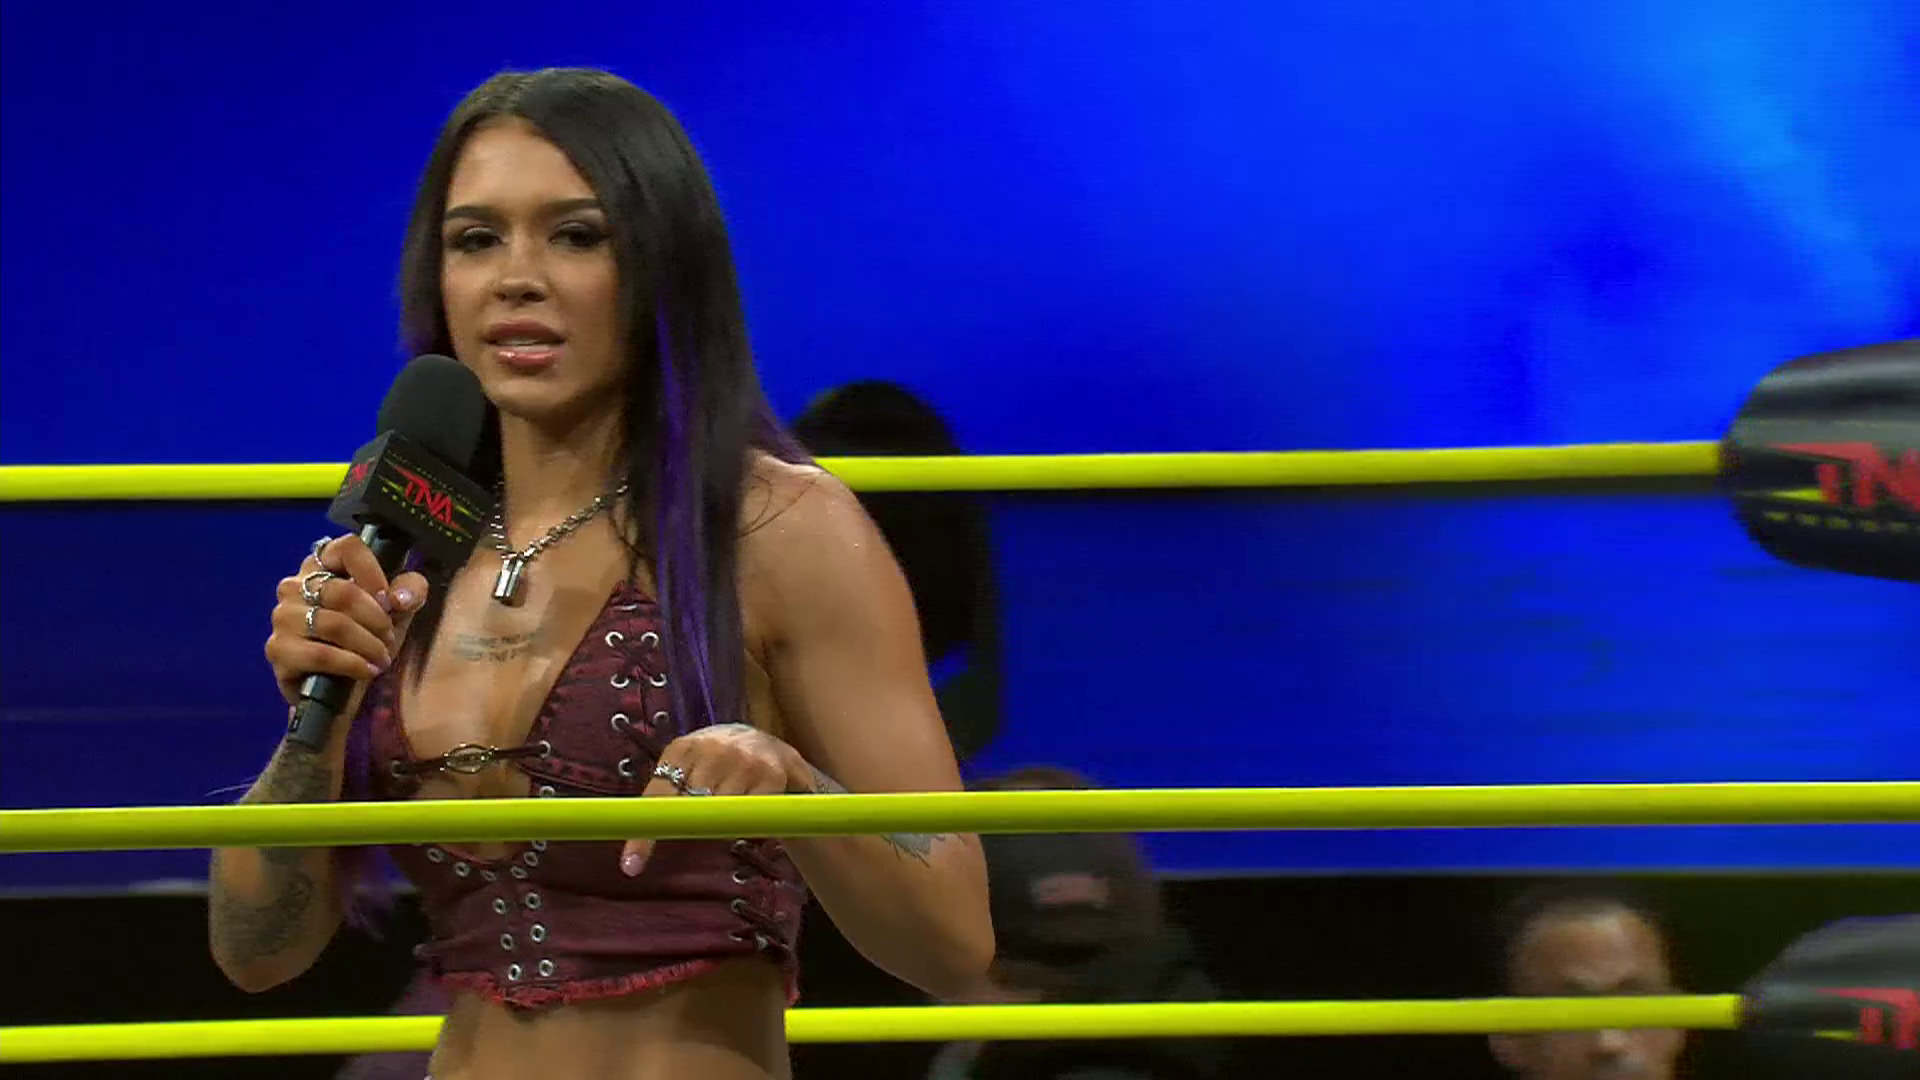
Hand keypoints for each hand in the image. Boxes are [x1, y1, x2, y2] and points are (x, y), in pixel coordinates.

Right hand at [264, 534, 429, 707]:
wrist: (345, 686)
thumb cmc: (367, 637)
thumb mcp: (398, 610)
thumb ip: (410, 591)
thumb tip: (399, 598)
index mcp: (323, 565)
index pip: (348, 547)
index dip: (374, 572)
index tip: (389, 600)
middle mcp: (295, 585)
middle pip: (342, 591)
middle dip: (376, 619)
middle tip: (388, 637)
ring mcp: (283, 617)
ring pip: (333, 624)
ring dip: (366, 643)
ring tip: (381, 657)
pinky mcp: (278, 649)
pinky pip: (319, 654)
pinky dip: (351, 664)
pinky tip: (367, 670)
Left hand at [619, 723, 805, 875]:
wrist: (771, 745)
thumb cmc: (719, 765)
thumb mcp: (690, 767)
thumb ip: (667, 796)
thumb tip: (635, 849)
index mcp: (682, 749)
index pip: (658, 797)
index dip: (644, 837)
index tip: (631, 867)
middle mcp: (712, 749)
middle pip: (690, 810)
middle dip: (691, 829)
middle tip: (700, 834)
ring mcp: (743, 760)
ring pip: (722, 815)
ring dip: (723, 826)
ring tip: (731, 813)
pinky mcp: (771, 774)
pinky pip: (751, 816)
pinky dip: (748, 824)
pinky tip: (752, 810)